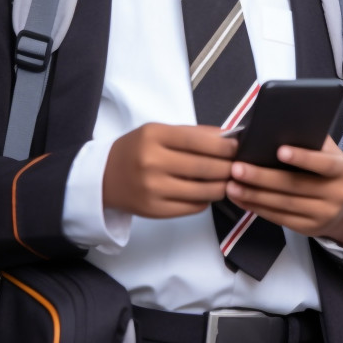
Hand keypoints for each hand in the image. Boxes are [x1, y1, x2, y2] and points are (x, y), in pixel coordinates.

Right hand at [103, 123, 237, 218]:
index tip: (237, 147)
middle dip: (229, 167)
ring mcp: (153, 189)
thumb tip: (228, 137)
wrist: (103, 177)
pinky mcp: (155, 210)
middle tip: (238, 166)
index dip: (224, 146)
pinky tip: (206, 192)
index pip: (199, 141)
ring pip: (203, 191)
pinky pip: (193, 207)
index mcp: (154, 136)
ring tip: (227, 180)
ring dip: (222, 186)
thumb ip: (192, 134)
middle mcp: (152, 162)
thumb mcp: (157, 132)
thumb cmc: (136, 149)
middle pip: (205, 167)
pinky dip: (206, 199)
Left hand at [225, 135, 342, 246]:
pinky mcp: (309, 228)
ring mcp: (323, 214)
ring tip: (232, 185)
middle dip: (263, 177)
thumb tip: (274, 128)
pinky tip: (240, 198)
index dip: (303, 158)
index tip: (279, 150)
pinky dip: (257, 208)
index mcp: (341, 169)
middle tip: (237, 168)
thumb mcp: (327, 154)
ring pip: (284, 204)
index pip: (323, 163)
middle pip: (295, 186)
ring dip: (254, 195)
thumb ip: (309, 141)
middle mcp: (335, 193)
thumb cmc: (327, 171)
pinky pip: (280, 218)